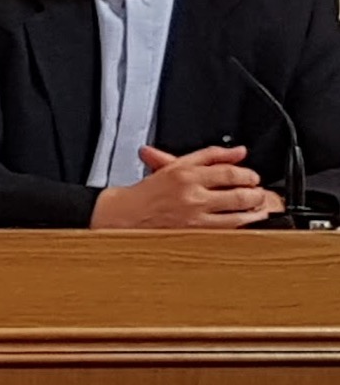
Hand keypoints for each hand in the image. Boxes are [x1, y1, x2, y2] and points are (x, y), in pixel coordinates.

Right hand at [88, 145, 269, 228]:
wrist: (127, 214)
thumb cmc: (150, 192)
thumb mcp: (176, 165)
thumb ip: (210, 155)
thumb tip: (239, 151)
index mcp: (186, 174)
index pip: (228, 171)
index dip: (247, 174)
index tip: (252, 176)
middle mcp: (192, 195)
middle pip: (238, 193)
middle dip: (255, 193)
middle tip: (258, 191)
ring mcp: (195, 217)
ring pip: (238, 214)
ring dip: (254, 210)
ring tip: (257, 205)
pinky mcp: (196, 234)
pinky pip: (228, 230)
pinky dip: (244, 225)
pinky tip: (248, 220)